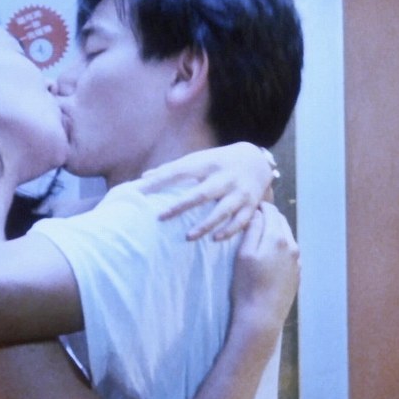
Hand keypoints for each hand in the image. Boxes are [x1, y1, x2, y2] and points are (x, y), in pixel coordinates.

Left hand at [137, 142, 274, 240]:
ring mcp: (239, 192)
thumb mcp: (199, 158)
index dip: (161, 180)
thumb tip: (144, 178)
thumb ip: (173, 168)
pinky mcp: (251, 204)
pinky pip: (241, 221)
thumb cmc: (219, 161)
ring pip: (222, 211)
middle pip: (201, 194)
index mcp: (208, 163)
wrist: (258, 160)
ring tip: (188, 237)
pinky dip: (229, 231)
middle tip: (160, 217)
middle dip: (181, 206)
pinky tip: (215, 239)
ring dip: (205, 225)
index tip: (141, 190)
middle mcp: (224, 177)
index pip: (180, 171)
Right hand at [231, 202, 299, 328]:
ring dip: (274, 231)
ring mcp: (297, 261)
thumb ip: (252, 231)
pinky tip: (268, 254)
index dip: (260, 206)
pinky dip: (279, 246)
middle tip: (252, 218)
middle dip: (268, 217)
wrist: (262, 316)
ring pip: (286, 237)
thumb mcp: (243, 254)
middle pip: (281, 222)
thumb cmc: (248, 285)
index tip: (249, 206)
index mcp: (278, 238)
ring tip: (258, 235)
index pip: (271, 212)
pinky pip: (288, 252)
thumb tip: (256, 214)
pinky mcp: (296, 273)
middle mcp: (292, 246)